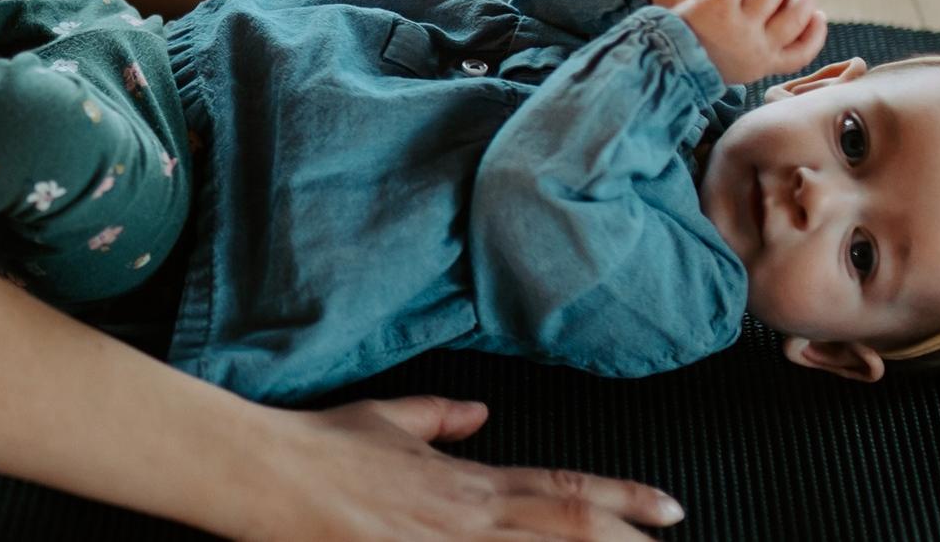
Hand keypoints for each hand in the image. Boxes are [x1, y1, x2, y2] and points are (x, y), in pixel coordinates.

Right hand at [248, 397, 683, 539]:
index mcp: (469, 480)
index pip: (564, 488)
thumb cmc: (318, 447)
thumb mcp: (385, 419)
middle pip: (569, 528)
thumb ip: (437, 416)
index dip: (622, 498)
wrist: (268, 472)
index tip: (669, 507)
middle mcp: (469, 515)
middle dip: (627, 538)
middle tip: (670, 541)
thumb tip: (476, 411)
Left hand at [670, 0, 827, 82]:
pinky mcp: (719, 8)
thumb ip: (755, 52)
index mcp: (763, 65)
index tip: (818, 15)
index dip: (816, 31)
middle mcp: (758, 48)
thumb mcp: (732, 66)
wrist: (661, 62)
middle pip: (797, 15)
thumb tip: (784, 30)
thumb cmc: (695, 60)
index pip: (804, 51)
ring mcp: (741, 28)